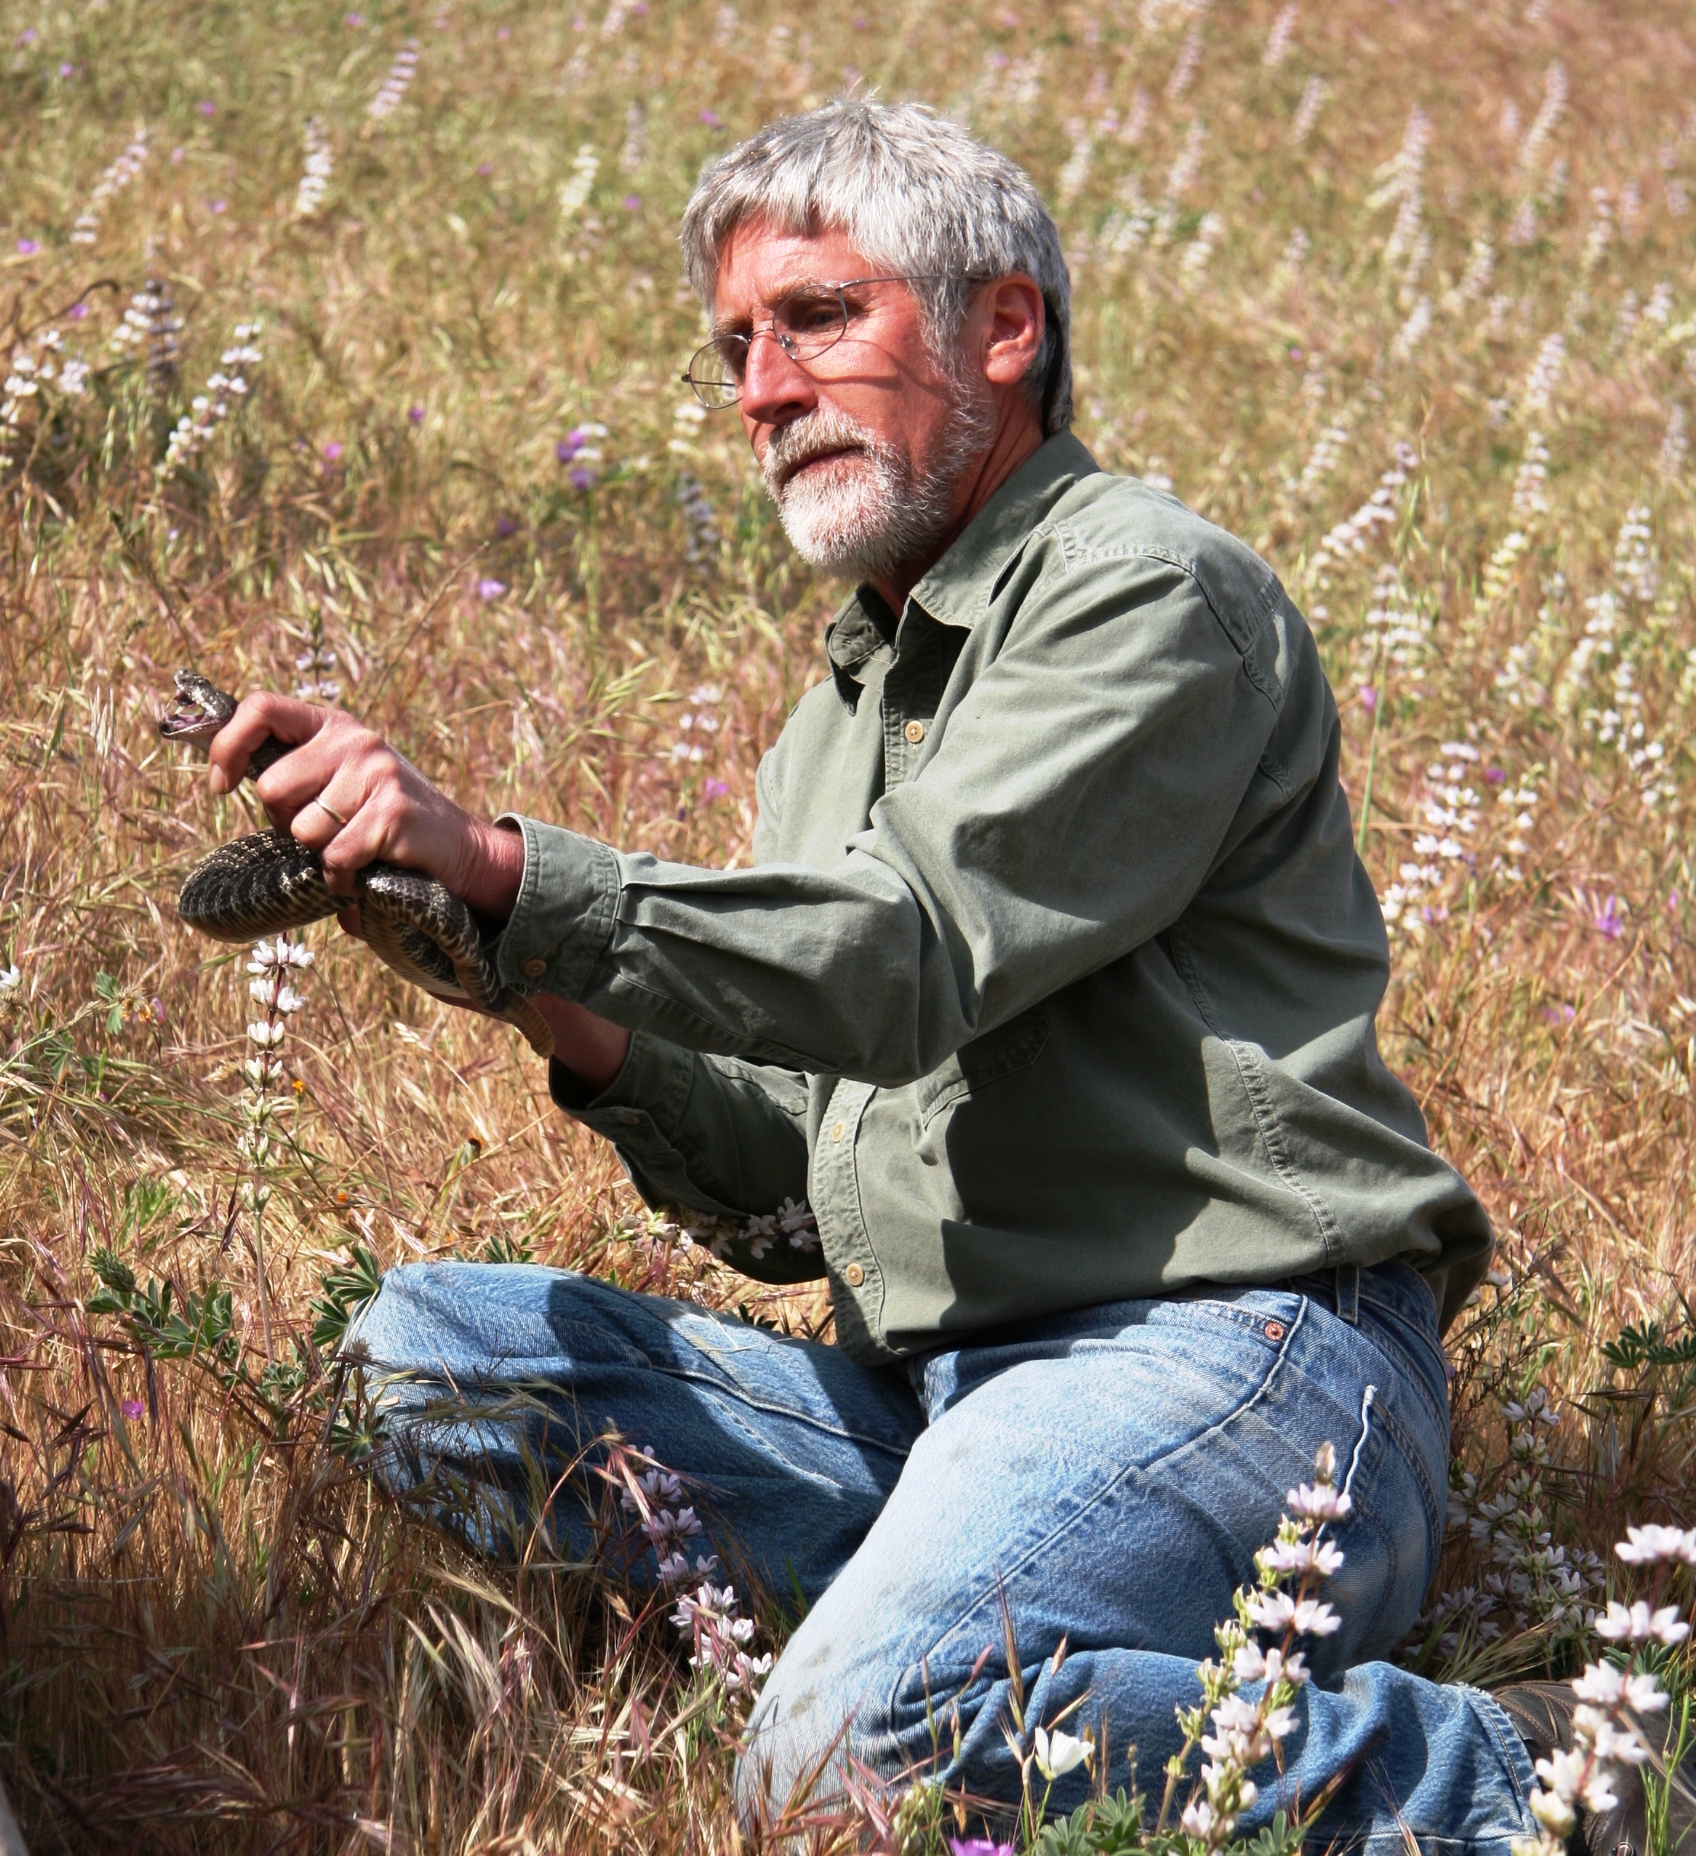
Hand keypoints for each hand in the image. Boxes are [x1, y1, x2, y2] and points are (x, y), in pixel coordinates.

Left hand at [205, 691, 524, 918]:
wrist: (458, 847)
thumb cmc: (380, 819)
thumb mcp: (337, 781)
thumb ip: (293, 774)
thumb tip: (219, 776)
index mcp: (332, 726)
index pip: (261, 709)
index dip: (228, 746)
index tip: (221, 785)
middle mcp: (355, 740)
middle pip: (272, 787)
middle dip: (285, 822)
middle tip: (322, 831)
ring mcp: (377, 773)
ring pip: (303, 830)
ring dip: (320, 855)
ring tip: (352, 849)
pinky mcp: (392, 812)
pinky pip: (336, 857)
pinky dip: (344, 878)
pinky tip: (367, 871)